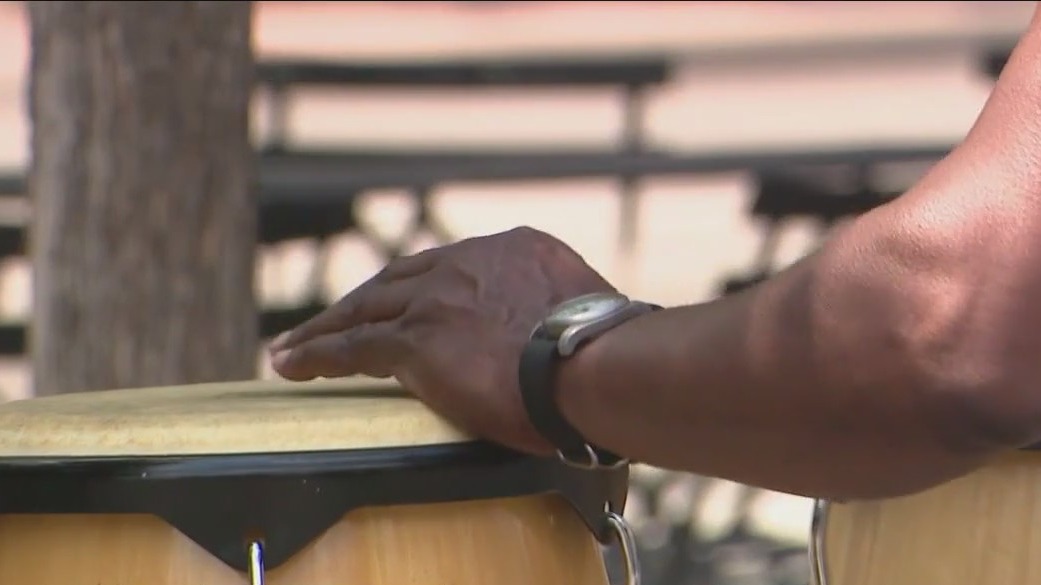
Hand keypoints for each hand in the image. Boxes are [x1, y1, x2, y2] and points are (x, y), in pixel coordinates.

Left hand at [268, 227, 615, 454]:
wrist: (594, 364)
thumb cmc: (612, 354)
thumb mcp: (594, 310)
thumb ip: (568, 314)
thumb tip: (578, 342)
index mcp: (516, 250)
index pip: (454, 267)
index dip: (424, 285)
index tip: (411, 300)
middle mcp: (470, 263)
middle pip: (400, 278)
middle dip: (366, 300)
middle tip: (337, 318)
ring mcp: (438, 299)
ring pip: (366, 308)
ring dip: (327, 326)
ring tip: (296, 343)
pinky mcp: (415, 341)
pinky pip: (350, 347)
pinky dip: (315, 353)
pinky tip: (288, 363)